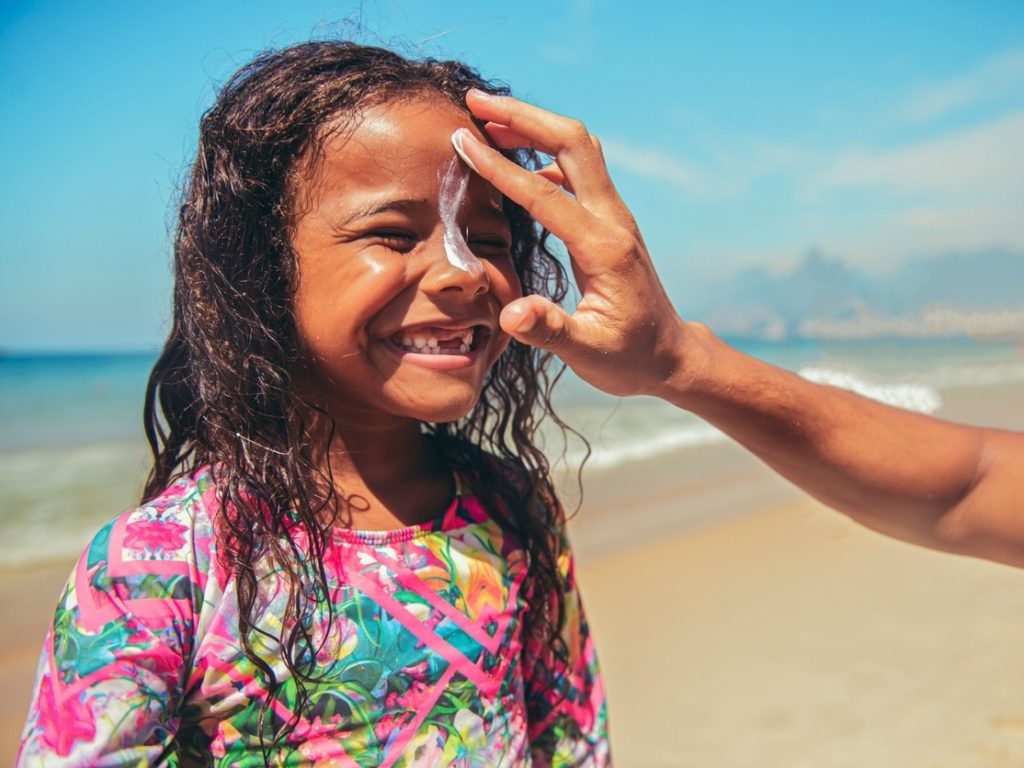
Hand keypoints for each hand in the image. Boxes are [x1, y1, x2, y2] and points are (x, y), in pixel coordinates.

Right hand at [452, 90, 688, 397]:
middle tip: (474, 101)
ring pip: (578, 148)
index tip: (461, 141)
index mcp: (603, 248)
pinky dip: (544, 152)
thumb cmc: (628, 357)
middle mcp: (613, 220)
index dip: (499, 166)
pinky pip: (578, 169)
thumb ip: (549, 330)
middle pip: (573, 142)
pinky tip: (517, 163)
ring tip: (486, 121)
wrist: (669, 356)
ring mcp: (614, 216)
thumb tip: (510, 314)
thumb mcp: (588, 353)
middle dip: (524, 116)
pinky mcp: (609, 221)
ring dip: (534, 126)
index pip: (544, 193)